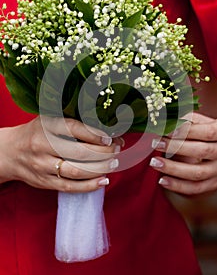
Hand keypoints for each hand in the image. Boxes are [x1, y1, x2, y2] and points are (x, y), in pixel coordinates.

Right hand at [0, 116, 119, 191]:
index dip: (95, 134)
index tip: (109, 137)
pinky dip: (89, 185)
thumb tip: (104, 128)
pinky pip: (70, 187)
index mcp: (46, 126)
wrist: (10, 152)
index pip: (74, 129)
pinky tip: (104, 180)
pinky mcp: (44, 182)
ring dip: (100, 168)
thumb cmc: (36, 132)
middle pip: (79, 152)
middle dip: (103, 152)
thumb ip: (72, 121)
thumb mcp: (49, 119)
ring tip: (113, 163)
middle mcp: (43, 146)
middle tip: (116, 150)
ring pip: (76, 171)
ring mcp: (43, 166)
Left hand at [149, 113, 216, 194]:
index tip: (166, 130)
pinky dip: (177, 186)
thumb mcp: (206, 122)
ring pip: (197, 173)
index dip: (186, 131)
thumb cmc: (211, 132)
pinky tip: (162, 180)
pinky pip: (195, 188)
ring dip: (173, 169)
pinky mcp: (214, 184)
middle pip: (201, 151)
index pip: (207, 132)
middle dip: (176, 147)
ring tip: (154, 162)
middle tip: (155, 143)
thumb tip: (165, 119)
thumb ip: (188, 119)